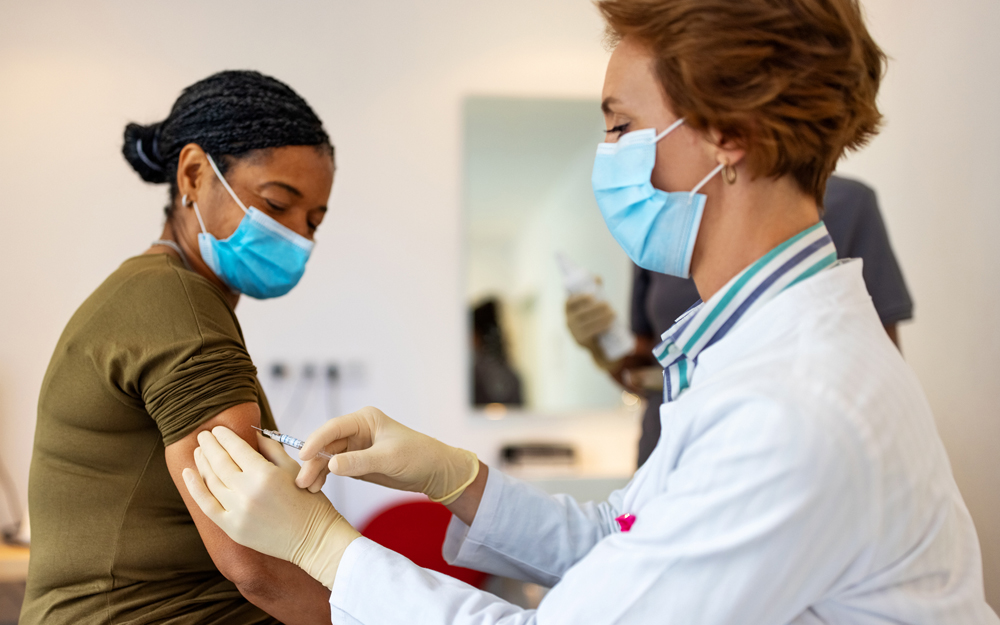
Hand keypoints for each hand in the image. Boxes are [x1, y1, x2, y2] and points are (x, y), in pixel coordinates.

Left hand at [182, 427, 360, 588]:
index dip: (224, 436)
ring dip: (202, 462)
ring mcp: (237, 511)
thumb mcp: (294, 469)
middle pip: (219, 462)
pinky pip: (206, 505)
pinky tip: (188, 474)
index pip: (236, 448)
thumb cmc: (309, 503)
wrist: (314, 539)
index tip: (218, 429)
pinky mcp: (232, 528)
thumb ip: (271, 449)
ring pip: (211, 481)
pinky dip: (195, 488)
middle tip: (203, 435)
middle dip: (209, 445)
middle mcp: (247, 491)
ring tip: (199, 451)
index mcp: (265, 474)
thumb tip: (253, 434)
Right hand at [296, 406, 478, 504]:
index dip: (316, 441)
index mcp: (365, 420)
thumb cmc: (417, 456)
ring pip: (328, 458)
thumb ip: (360, 462)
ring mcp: (355, 448)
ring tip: (307, 488)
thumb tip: (331, 465)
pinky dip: (325, 477)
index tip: (304, 456)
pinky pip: (335, 468)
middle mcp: (356, 431)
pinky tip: (317, 488)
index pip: (334, 428)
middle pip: (327, 445)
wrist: (434, 471)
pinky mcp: (356, 463)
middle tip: (301, 481)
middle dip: (313, 462)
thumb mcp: (389, 459)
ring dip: (316, 471)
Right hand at [566, 293, 625, 369]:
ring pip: (587, 323)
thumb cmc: (592, 316)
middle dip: (596, 308)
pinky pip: (591, 333)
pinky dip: (601, 327)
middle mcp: (568, 320)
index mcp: (568, 309)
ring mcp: (573, 332)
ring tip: (613, 313)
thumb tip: (597, 278)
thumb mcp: (590, 304)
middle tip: (608, 304)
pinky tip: (610, 323)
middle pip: (581, 313)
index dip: (579, 298)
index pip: (569, 302)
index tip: (591, 295)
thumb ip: (593, 289)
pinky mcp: (580, 341)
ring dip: (602, 317)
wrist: (594, 342)